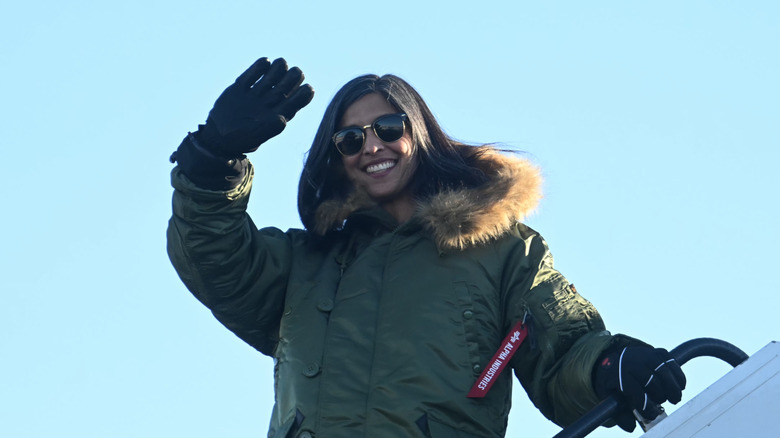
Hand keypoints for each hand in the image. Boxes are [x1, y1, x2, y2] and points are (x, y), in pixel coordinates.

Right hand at [200, 57, 314, 155]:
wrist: (218, 136)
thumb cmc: (241, 139)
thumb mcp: (257, 136)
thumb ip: (271, 127)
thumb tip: (283, 119)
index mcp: (278, 114)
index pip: (296, 101)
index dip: (304, 93)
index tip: (308, 88)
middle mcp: (269, 102)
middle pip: (287, 85)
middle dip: (293, 77)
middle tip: (296, 72)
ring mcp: (255, 94)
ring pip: (272, 76)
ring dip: (278, 68)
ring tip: (280, 64)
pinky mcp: (240, 87)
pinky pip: (252, 73)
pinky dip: (259, 66)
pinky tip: (265, 62)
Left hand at [593, 346, 685, 431]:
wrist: (615, 361)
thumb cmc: (615, 383)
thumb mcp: (611, 398)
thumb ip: (620, 414)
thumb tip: (631, 427)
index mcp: (618, 374)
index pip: (634, 390)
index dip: (645, 404)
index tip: (652, 414)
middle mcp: (631, 361)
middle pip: (651, 380)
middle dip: (660, 395)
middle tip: (664, 404)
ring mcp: (644, 354)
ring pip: (663, 369)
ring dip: (673, 387)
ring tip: (674, 398)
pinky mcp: (656, 351)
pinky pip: (670, 361)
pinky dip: (678, 374)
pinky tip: (680, 386)